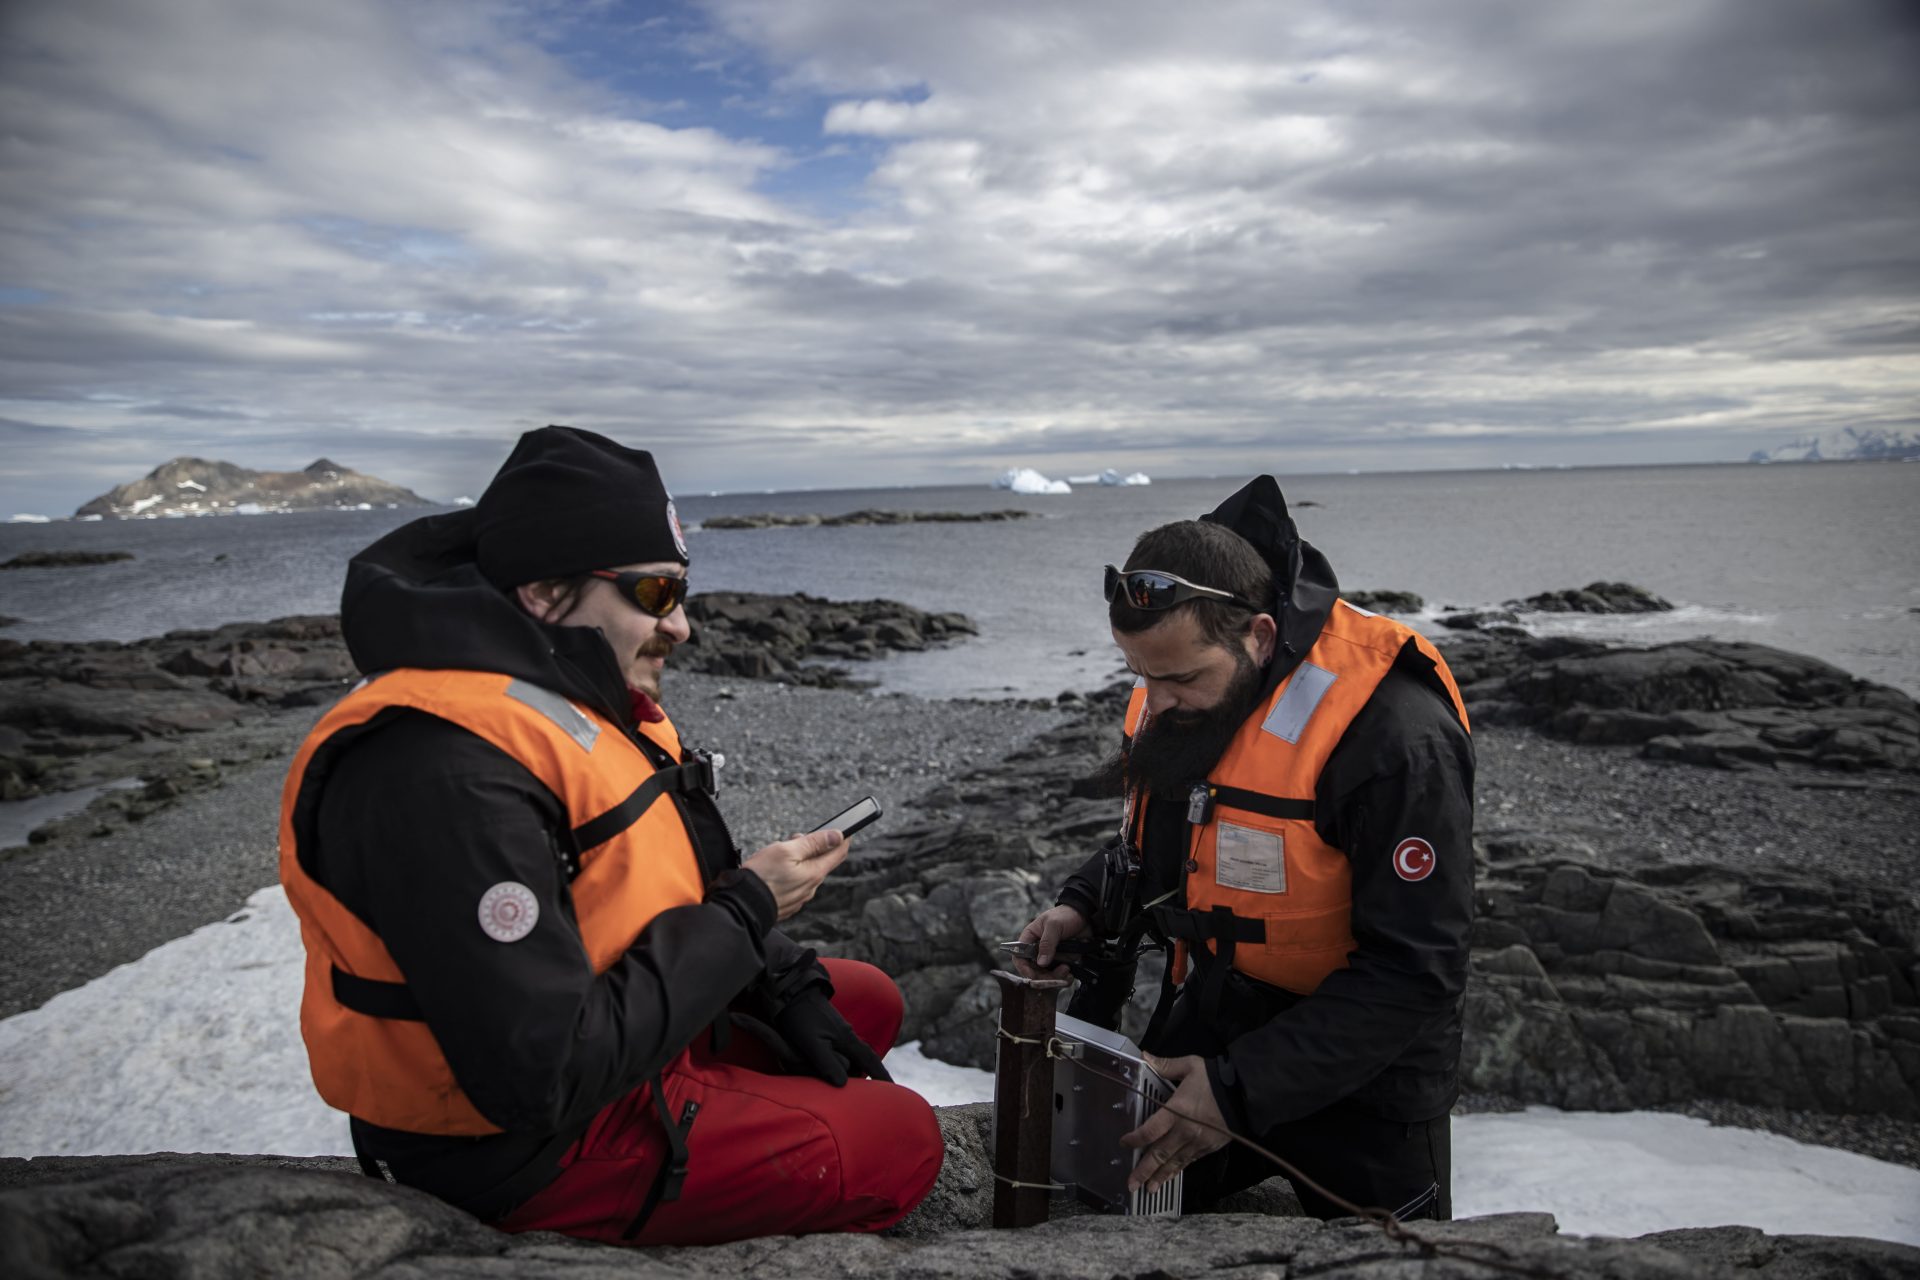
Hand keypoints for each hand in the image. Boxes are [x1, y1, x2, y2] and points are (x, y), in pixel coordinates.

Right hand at [743, 830, 849, 920]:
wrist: (741, 904)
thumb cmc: (761, 876)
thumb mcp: (787, 850)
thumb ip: (814, 842)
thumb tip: (837, 836)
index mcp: (815, 873)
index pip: (839, 853)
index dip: (843, 839)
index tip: (845, 829)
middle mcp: (811, 888)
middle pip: (822, 862)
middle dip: (814, 847)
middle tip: (796, 839)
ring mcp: (800, 897)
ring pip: (807, 873)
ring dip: (801, 860)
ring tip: (780, 854)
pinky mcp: (788, 903)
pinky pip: (796, 884)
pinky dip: (792, 873)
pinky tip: (777, 870)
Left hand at [771, 989, 891, 1087]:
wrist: (793, 993)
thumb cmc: (801, 1019)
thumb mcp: (812, 1043)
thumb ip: (828, 1063)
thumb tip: (843, 1084)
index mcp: (847, 1040)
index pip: (870, 1061)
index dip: (881, 1075)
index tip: (893, 1088)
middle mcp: (847, 1036)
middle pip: (865, 1059)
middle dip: (872, 1072)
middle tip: (875, 1090)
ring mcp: (839, 1032)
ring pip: (854, 1054)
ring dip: (858, 1067)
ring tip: (857, 1082)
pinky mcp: (829, 1030)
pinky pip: (844, 1050)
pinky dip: (846, 1060)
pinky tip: (840, 1065)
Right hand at [1013, 904, 1088, 978]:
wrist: (1086, 917)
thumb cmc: (1066, 915)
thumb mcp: (1054, 925)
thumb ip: (1047, 943)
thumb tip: (1041, 963)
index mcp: (1030, 938)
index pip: (1019, 957)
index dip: (1024, 968)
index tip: (1033, 976)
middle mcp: (1037, 950)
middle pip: (1033, 971)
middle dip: (1043, 976)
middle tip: (1056, 976)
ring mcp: (1049, 957)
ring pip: (1046, 976)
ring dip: (1055, 977)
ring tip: (1066, 970)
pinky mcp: (1061, 962)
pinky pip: (1059, 976)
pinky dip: (1064, 978)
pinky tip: (1069, 975)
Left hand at [1120, 1053, 1231, 1192]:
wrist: (1245, 1093)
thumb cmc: (1215, 1079)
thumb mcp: (1190, 1066)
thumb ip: (1166, 1065)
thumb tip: (1144, 1056)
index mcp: (1177, 1110)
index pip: (1151, 1130)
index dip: (1135, 1139)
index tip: (1124, 1144)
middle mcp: (1185, 1131)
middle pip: (1160, 1154)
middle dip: (1144, 1170)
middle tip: (1131, 1185)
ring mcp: (1198, 1142)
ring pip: (1175, 1163)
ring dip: (1160, 1177)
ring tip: (1148, 1189)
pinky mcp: (1208, 1148)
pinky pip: (1189, 1162)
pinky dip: (1177, 1171)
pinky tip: (1170, 1177)